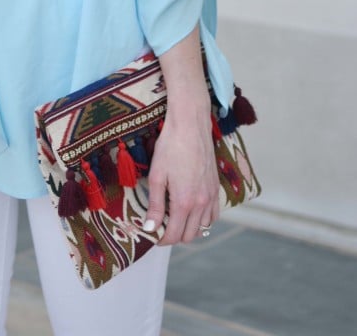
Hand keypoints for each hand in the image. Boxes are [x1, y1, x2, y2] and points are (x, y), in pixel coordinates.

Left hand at [142, 106, 219, 244]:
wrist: (191, 125)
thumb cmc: (170, 147)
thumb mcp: (157, 176)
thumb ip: (155, 205)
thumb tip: (150, 229)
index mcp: (184, 202)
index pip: (174, 234)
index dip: (161, 240)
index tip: (152, 235)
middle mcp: (201, 203)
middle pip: (189, 235)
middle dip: (173, 236)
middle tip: (160, 226)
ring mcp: (211, 196)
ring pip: (203, 227)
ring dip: (188, 229)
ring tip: (174, 219)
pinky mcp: (216, 187)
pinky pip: (213, 214)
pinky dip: (203, 220)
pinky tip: (191, 211)